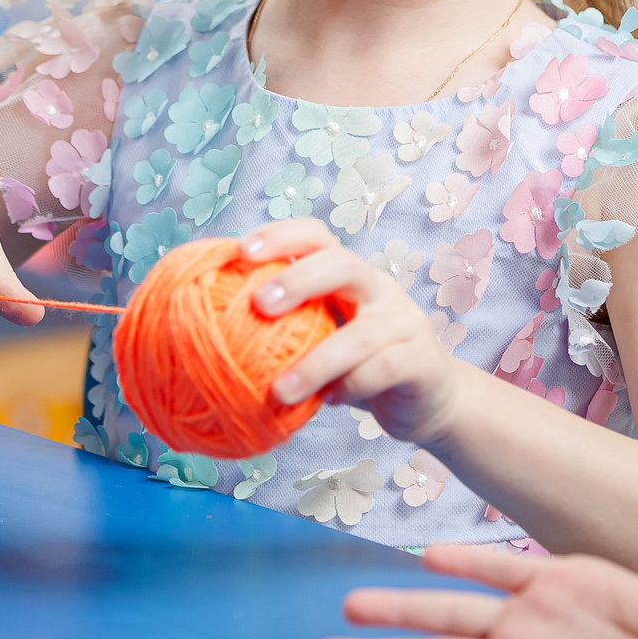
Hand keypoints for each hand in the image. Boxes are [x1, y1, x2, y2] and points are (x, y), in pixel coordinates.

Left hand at [241, 219, 469, 443]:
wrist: (428, 401)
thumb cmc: (360, 368)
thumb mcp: (324, 339)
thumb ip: (288, 331)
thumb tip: (209, 337)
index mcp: (350, 277)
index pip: (318, 238)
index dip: (281, 236)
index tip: (240, 251)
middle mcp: (379, 289)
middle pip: (344, 265)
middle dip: (300, 279)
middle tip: (260, 304)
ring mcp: (405, 322)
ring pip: (362, 333)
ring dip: (317, 362)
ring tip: (279, 391)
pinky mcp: (422, 360)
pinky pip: (383, 370)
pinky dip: (350, 387)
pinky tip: (327, 402)